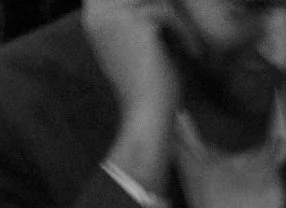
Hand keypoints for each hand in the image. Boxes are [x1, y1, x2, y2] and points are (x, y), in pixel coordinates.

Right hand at [84, 0, 180, 185]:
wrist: (146, 118)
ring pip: (158, 1)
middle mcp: (99, 11)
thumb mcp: (135, 47)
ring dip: (177, 24)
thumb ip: (141, 21)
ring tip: (186, 46)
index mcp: (93, 18)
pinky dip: (185, 34)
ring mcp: (117, 14)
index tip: (167, 24)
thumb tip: (160, 1)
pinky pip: (170, 15)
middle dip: (164, 12)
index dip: (148, 6)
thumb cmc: (144, 89)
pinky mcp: (139, 22)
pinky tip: (192, 53)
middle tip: (179, 34)